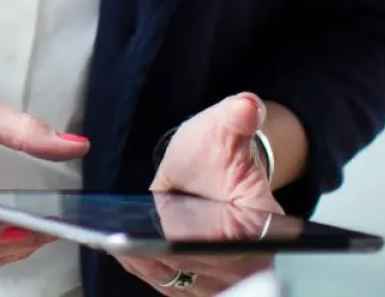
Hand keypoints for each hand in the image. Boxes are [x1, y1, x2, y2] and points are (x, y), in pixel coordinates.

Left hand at [115, 94, 281, 293]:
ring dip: (151, 265)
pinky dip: (144, 268)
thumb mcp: (224, 127)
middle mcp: (249, 259)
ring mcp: (222, 276)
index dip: (205, 244)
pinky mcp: (196, 282)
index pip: (236, 246)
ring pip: (183, 280)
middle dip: (169, 256)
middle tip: (132, 242)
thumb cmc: (217, 152)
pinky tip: (122, 252)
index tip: (174, 236)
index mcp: (263, 225)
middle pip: (205, 269)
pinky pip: (167, 283)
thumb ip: (236, 117)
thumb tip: (248, 106)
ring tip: (120, 245)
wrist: (207, 170)